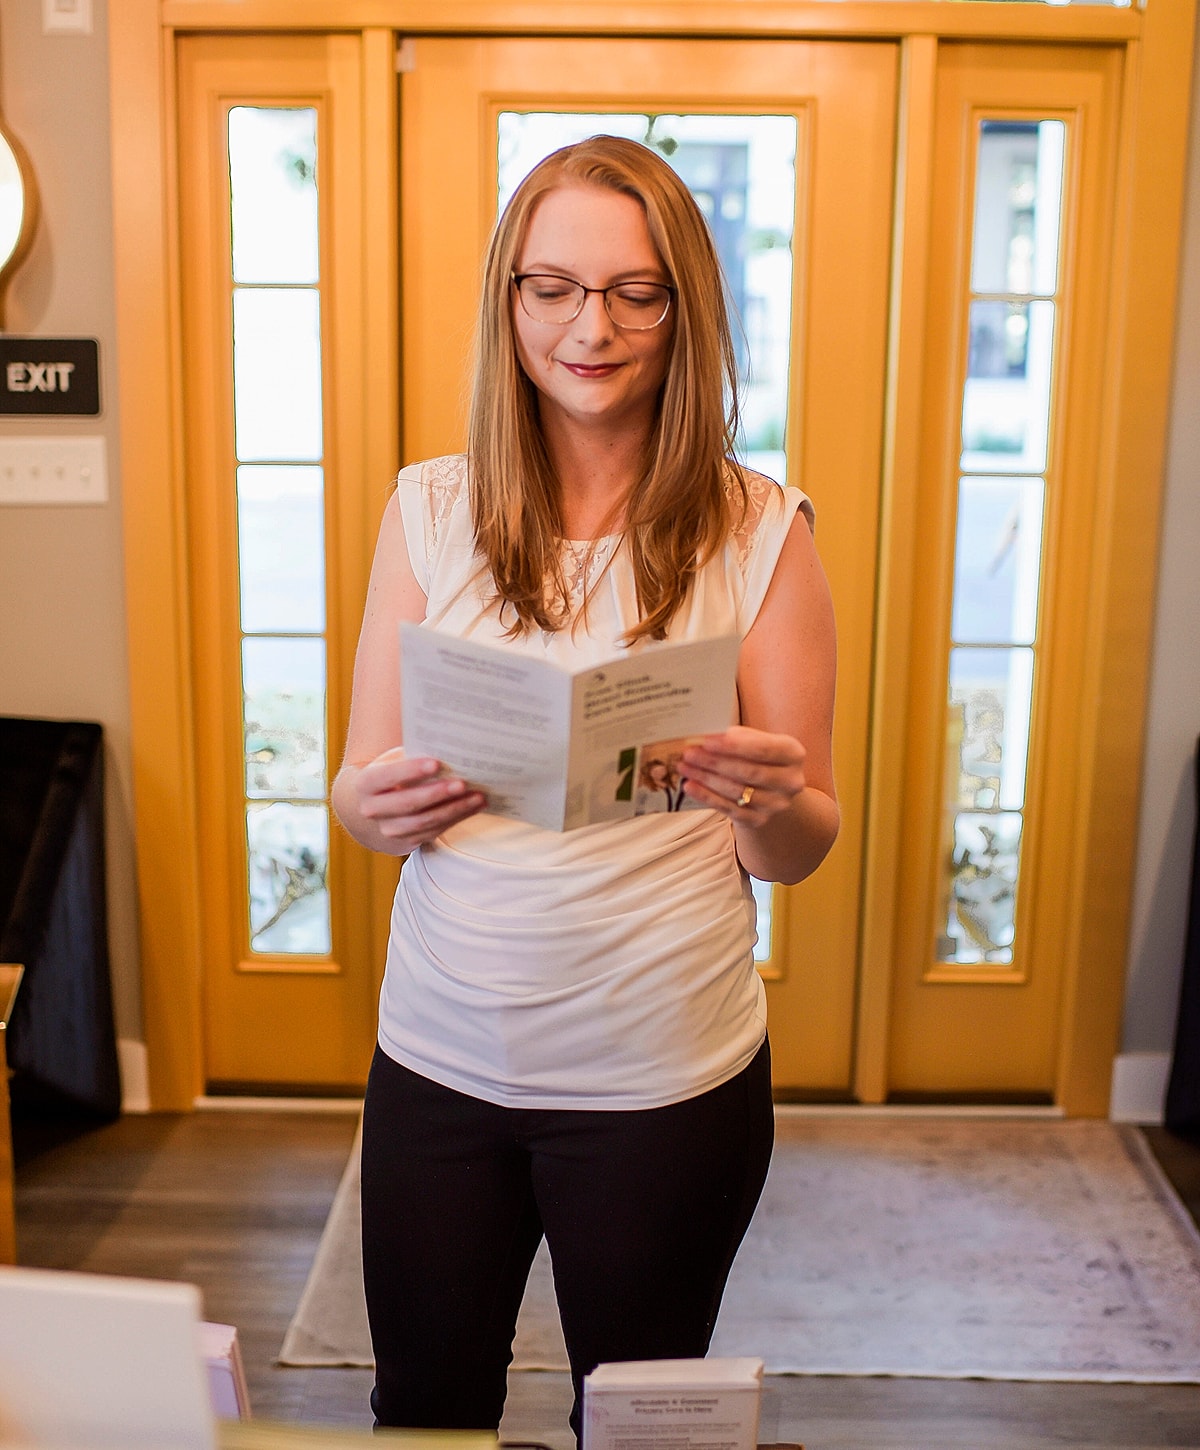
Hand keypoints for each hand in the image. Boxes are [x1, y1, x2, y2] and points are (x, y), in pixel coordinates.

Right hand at [349, 746, 486, 853]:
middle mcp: (372, 810)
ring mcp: (389, 830)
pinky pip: (434, 831)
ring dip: (454, 810)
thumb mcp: (392, 762)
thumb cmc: (390, 776)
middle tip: (462, 783)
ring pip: (424, 822)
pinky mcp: (406, 842)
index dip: (411, 770)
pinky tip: (474, 807)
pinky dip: (456, 819)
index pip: (388, 776)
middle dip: (438, 794)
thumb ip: (412, 756)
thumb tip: (447, 748)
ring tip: (477, 797)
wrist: (373, 807)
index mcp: (366, 784)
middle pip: (408, 803)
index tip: (436, 763)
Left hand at [680, 726, 806, 825]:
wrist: (770, 790)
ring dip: (706, 778)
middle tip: (690, 753)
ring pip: (736, 790)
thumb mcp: (756, 741)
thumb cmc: (759, 758)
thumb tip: (707, 734)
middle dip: (714, 762)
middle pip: (748, 771)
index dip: (734, 745)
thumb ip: (738, 736)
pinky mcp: (759, 820)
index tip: (707, 740)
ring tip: (685, 767)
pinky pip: (728, 808)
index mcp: (793, 754)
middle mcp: (790, 781)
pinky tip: (690, 786)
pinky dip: (706, 796)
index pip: (763, 749)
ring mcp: (776, 804)